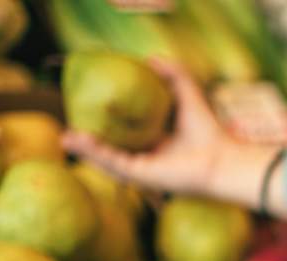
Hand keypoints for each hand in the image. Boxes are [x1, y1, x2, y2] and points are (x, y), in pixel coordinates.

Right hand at [62, 59, 281, 211]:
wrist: (221, 159)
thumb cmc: (209, 132)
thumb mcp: (188, 95)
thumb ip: (174, 75)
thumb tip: (151, 58)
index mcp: (156, 142)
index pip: (125, 133)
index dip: (106, 123)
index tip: (86, 108)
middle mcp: (147, 157)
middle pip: (111, 148)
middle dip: (89, 140)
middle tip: (68, 125)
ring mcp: (142, 169)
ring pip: (106, 158)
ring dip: (85, 148)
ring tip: (65, 135)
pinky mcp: (141, 176)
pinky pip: (112, 163)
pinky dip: (94, 153)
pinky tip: (77, 140)